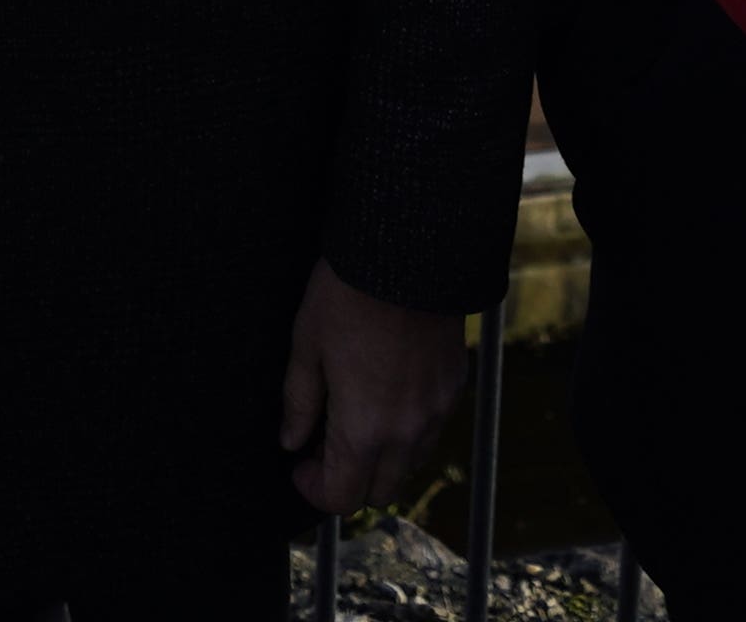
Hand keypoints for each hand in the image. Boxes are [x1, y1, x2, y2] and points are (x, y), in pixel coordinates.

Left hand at [275, 261, 462, 517]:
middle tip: (324, 442)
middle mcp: (407, 431)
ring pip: (410, 463)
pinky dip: (409, 428)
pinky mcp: (454, 385)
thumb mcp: (307, 345)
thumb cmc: (347, 294)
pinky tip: (388, 391)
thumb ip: (299, 403)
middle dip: (349, 479)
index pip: (342, 497)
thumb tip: (290, 441)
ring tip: (357, 415)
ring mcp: (437, 410)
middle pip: (380, 492)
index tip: (299, 464)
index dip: (314, 489)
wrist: (407, 248)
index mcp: (364, 428)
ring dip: (382, 457)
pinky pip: (432, 429)